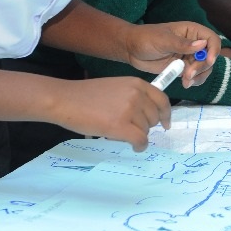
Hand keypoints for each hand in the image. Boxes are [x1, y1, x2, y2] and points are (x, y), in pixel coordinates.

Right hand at [47, 77, 172, 151]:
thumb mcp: (116, 87)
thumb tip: (146, 115)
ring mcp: (129, 110)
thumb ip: (133, 96)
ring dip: (138, 135)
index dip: (165, 114)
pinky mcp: (120, 126)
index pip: (161, 99)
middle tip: (131, 129)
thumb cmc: (86, 95)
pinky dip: (140, 146)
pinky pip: (140, 140)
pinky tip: (134, 147)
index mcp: (136, 83)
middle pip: (154, 117)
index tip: (165, 123)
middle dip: (146, 126)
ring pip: (146, 130)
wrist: (65, 100)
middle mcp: (137, 95)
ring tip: (121, 133)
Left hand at [122, 21, 219, 87]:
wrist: (131, 50)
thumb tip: (202, 44)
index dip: (213, 50)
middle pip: (209, 56)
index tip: (208, 61)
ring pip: (204, 68)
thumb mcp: (163, 40)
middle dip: (202, 67)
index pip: (211, 39)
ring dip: (198, 76)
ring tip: (185, 82)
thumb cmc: (146, 38)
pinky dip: (193, 81)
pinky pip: (195, 75)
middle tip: (188, 74)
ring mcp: (189, 57)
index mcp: (192, 31)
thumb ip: (182, 44)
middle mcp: (194, 44)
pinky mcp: (183, 68)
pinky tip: (185, 84)